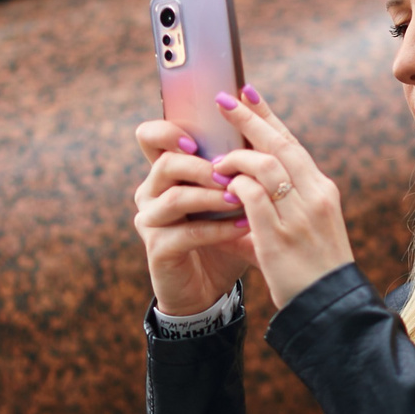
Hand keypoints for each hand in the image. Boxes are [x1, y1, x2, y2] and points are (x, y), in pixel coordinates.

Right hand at [133, 119, 256, 316]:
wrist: (209, 288)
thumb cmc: (223, 235)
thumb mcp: (231, 197)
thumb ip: (237, 167)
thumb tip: (263, 125)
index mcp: (165, 172)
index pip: (151, 136)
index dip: (169, 130)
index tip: (199, 139)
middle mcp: (150, 192)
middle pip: (167, 163)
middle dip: (204, 166)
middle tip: (232, 173)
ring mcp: (150, 220)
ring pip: (176, 197)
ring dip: (213, 196)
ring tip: (242, 199)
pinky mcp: (157, 248)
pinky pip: (188, 232)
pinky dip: (218, 228)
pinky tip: (244, 227)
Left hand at [208, 84, 356, 308]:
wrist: (330, 309)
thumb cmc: (313, 272)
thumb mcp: (305, 232)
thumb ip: (275, 210)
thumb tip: (239, 199)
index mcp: (321, 191)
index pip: (292, 143)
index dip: (268, 117)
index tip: (248, 95)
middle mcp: (314, 196)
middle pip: (279, 143)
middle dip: (249, 118)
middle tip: (224, 100)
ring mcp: (299, 215)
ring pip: (265, 164)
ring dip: (236, 156)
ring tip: (217, 160)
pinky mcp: (279, 236)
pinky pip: (252, 196)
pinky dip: (234, 185)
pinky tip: (221, 185)